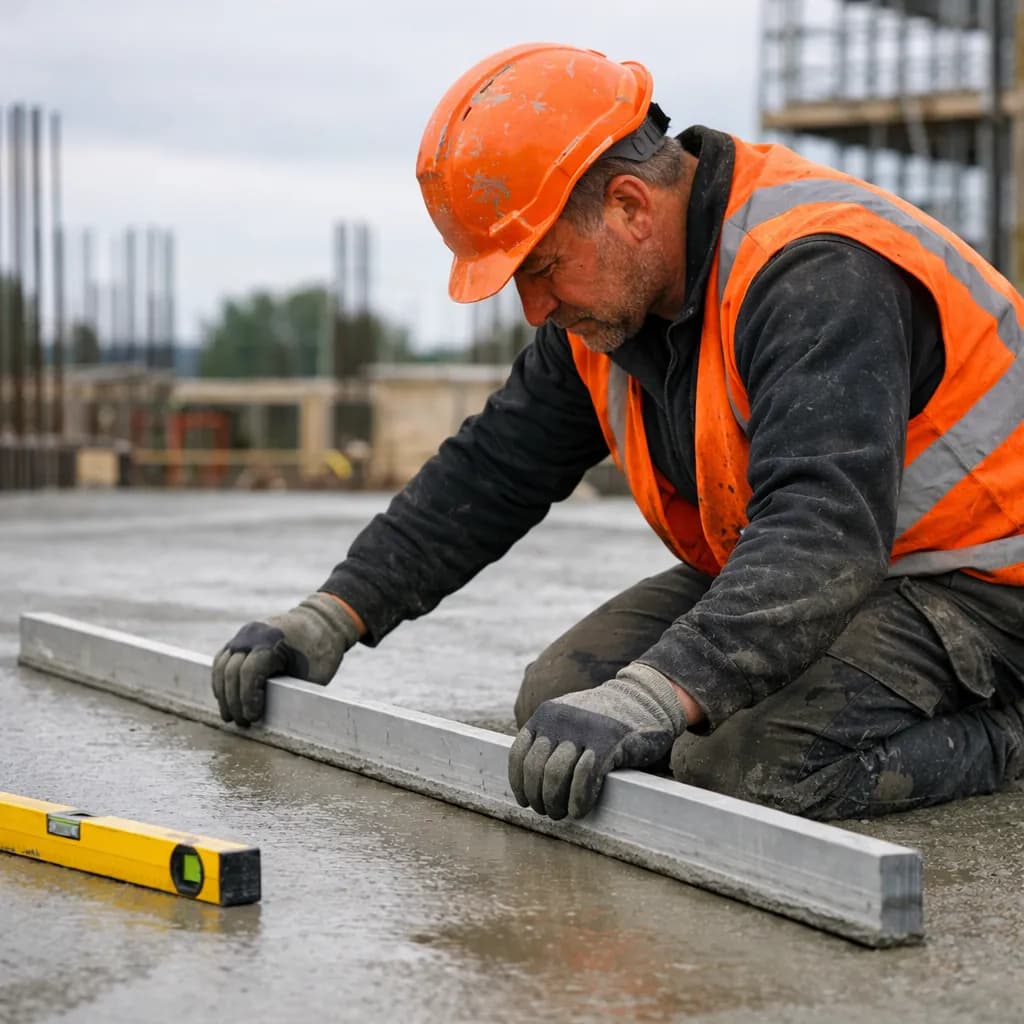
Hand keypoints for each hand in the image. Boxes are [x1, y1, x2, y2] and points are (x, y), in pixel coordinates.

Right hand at [211, 592, 360, 726]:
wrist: (322, 620)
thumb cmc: (321, 649)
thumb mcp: (315, 675)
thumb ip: (296, 694)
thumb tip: (280, 721)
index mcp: (273, 641)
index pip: (250, 673)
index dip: (247, 698)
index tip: (253, 718)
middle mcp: (253, 634)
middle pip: (231, 671)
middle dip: (233, 701)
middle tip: (240, 723)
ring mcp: (245, 634)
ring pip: (221, 665)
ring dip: (223, 692)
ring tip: (229, 715)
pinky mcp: (242, 637)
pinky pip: (223, 659)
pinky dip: (221, 678)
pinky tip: (226, 697)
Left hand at [507, 663, 686, 819]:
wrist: (647, 698)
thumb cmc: (607, 718)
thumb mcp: (571, 717)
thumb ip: (552, 737)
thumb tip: (531, 779)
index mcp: (547, 713)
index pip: (519, 753)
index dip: (518, 782)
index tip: (525, 800)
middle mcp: (561, 719)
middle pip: (535, 768)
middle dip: (538, 797)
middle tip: (547, 811)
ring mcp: (584, 729)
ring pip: (555, 775)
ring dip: (555, 802)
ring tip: (562, 812)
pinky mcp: (608, 742)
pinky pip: (584, 778)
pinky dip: (578, 800)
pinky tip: (579, 810)